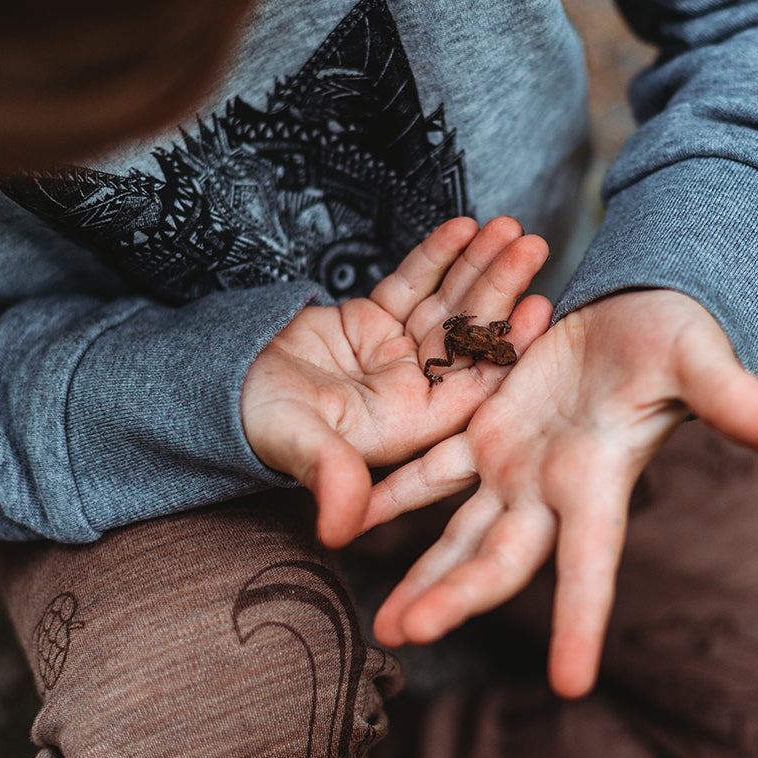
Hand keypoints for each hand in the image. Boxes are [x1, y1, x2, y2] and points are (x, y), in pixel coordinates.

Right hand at [241, 217, 550, 547]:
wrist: (220, 391)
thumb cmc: (258, 424)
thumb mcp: (297, 445)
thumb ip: (329, 477)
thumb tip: (340, 531)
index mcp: (411, 425)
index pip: (473, 385)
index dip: (504, 350)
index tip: (537, 309)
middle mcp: (414, 391)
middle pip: (468, 336)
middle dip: (500, 291)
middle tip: (533, 246)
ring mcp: (397, 354)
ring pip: (448, 305)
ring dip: (479, 266)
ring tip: (510, 227)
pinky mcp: (375, 322)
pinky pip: (414, 285)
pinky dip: (437, 256)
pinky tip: (464, 227)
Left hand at [366, 288, 757, 696]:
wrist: (636, 311)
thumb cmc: (676, 336)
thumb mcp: (698, 360)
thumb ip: (730, 396)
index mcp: (600, 482)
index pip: (593, 564)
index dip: (583, 622)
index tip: (571, 686)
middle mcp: (552, 489)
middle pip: (500, 557)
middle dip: (457, 597)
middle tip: (407, 636)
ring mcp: (514, 466)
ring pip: (458, 531)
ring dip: (422, 574)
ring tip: (383, 623)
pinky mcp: (485, 433)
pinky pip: (429, 471)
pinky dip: (393, 496)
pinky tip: (352, 519)